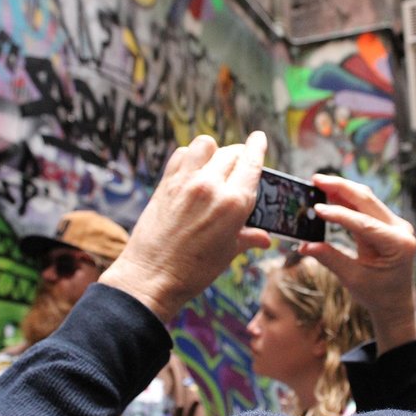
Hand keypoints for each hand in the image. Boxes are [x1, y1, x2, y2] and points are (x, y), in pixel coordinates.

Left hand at [99, 132, 270, 321]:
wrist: (151, 277)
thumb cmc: (194, 270)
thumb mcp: (228, 253)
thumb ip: (248, 237)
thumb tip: (265, 237)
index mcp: (233, 203)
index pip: (251, 162)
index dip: (258, 147)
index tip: (259, 138)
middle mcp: (211, 186)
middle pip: (232, 152)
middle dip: (240, 155)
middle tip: (239, 167)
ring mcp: (186, 181)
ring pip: (206, 145)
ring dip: (214, 151)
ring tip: (214, 166)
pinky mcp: (166, 183)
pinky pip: (181, 154)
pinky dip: (190, 157)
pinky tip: (192, 171)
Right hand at [298, 173, 415, 354]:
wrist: (395, 303)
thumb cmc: (377, 294)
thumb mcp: (352, 279)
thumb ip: (330, 258)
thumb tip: (304, 245)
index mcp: (398, 245)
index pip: (364, 224)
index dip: (339, 214)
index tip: (316, 208)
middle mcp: (401, 229)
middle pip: (367, 200)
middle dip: (340, 187)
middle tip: (315, 179)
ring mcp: (395, 224)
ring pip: (366, 199)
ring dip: (342, 190)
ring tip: (318, 183)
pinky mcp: (387, 224)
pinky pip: (365, 207)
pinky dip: (346, 199)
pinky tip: (329, 194)